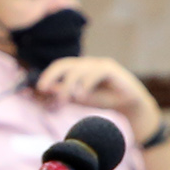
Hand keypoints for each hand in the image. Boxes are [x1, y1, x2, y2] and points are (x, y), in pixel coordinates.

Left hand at [33, 55, 161, 139]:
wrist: (130, 105)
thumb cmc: (105, 100)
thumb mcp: (81, 98)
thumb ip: (64, 94)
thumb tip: (44, 93)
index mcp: (79, 69)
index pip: (60, 67)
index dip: (48, 75)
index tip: (39, 88)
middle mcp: (87, 63)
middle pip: (65, 65)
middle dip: (53, 77)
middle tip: (45, 91)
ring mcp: (99, 64)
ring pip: (78, 69)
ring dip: (68, 85)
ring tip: (66, 99)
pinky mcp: (111, 68)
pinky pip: (94, 72)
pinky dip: (86, 83)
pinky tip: (82, 95)